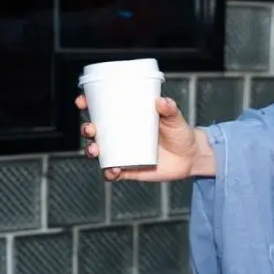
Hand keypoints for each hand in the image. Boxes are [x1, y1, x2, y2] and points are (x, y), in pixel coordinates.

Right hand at [76, 94, 209, 180]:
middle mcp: (120, 136)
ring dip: (91, 151)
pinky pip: (112, 173)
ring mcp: (123, 153)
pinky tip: (113, 170)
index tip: (82, 101)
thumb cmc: (180, 132)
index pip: (101, 110)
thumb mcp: (175, 118)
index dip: (87, 104)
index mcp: (126, 118)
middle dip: (86, 129)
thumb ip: (169, 109)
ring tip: (96, 150)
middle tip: (91, 129)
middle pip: (94, 132)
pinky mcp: (129, 170)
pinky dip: (109, 172)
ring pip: (99, 152)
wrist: (191, 157)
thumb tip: (161, 101)